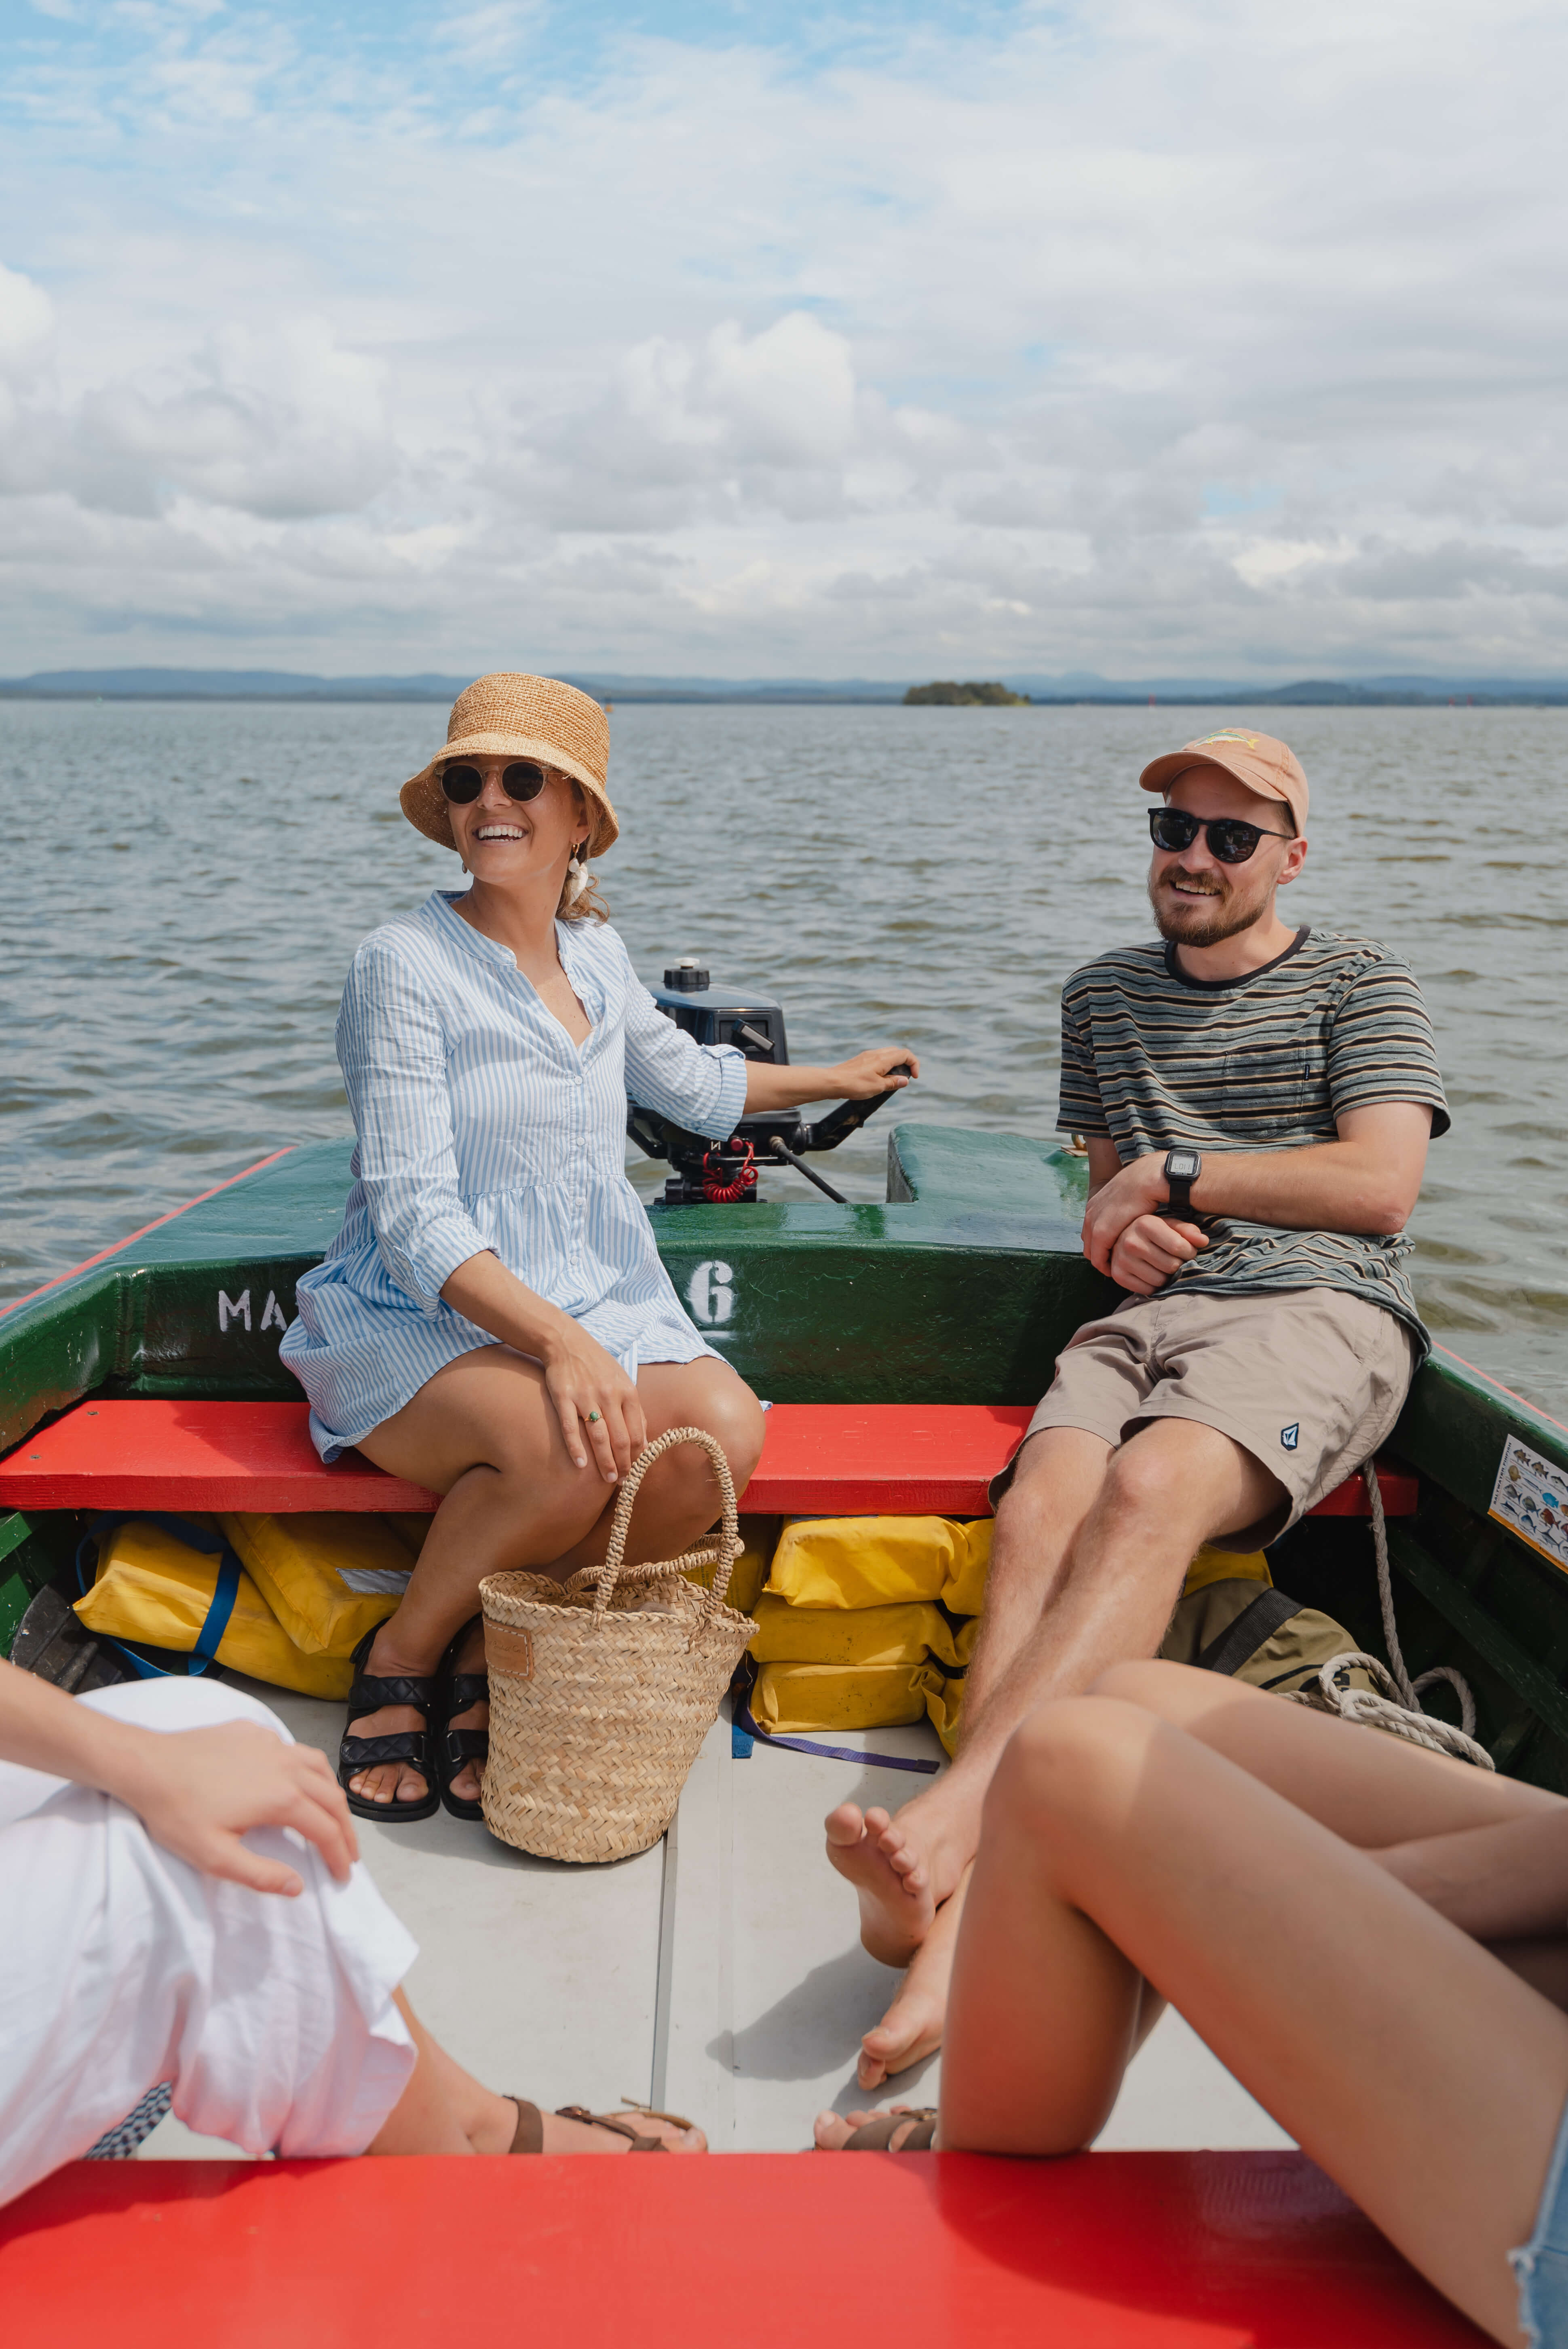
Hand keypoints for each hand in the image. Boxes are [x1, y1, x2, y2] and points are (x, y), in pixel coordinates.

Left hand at [120, 1721, 358, 1897]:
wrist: (146, 1765)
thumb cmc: (177, 1813)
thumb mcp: (215, 1857)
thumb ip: (260, 1874)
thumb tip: (298, 1886)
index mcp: (282, 1799)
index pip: (326, 1830)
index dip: (338, 1855)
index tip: (343, 1876)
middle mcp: (286, 1766)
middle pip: (331, 1797)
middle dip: (346, 1828)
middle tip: (348, 1852)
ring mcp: (270, 1744)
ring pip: (318, 1765)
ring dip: (331, 1793)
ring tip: (331, 1813)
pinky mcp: (252, 1731)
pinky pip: (291, 1748)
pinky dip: (305, 1767)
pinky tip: (291, 1777)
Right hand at [542, 1321, 647, 1481]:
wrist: (566, 1343)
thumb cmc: (597, 1365)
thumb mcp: (622, 1381)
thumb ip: (633, 1409)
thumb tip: (643, 1441)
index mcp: (627, 1392)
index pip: (637, 1432)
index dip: (637, 1455)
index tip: (634, 1471)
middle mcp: (609, 1395)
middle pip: (620, 1438)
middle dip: (623, 1464)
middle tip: (621, 1481)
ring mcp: (586, 1397)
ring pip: (599, 1436)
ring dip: (604, 1461)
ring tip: (608, 1479)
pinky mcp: (564, 1397)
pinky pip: (571, 1427)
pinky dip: (576, 1447)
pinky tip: (581, 1464)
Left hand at [830, 1047, 919, 1099]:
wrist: (832, 1082)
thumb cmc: (854, 1085)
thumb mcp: (878, 1087)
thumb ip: (893, 1082)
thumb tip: (905, 1080)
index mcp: (883, 1059)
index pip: (906, 1054)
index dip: (914, 1064)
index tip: (914, 1077)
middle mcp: (876, 1054)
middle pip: (897, 1052)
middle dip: (905, 1063)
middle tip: (904, 1078)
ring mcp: (867, 1056)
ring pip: (887, 1055)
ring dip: (894, 1065)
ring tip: (891, 1080)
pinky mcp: (860, 1060)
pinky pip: (877, 1059)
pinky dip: (884, 1066)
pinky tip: (878, 1078)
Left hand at [1081, 1152, 1170, 1270]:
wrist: (1149, 1176)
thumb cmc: (1147, 1187)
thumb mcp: (1128, 1199)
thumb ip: (1123, 1211)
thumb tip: (1127, 1223)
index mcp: (1096, 1204)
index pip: (1091, 1232)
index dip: (1101, 1247)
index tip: (1116, 1257)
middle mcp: (1091, 1212)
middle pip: (1089, 1243)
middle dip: (1101, 1257)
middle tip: (1116, 1267)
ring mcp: (1093, 1220)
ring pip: (1092, 1252)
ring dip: (1103, 1263)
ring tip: (1118, 1270)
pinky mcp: (1102, 1230)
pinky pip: (1098, 1256)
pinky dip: (1106, 1265)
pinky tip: (1118, 1270)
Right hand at [1108, 1214, 1208, 1295]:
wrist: (1122, 1239)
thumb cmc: (1153, 1232)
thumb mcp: (1170, 1225)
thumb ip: (1188, 1231)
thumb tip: (1203, 1241)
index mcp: (1145, 1223)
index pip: (1178, 1247)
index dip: (1189, 1252)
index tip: (1186, 1251)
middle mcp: (1130, 1241)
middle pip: (1171, 1265)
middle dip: (1178, 1265)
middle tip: (1174, 1260)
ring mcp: (1122, 1259)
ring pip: (1160, 1280)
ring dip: (1167, 1277)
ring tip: (1163, 1267)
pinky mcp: (1118, 1275)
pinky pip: (1147, 1290)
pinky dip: (1154, 1286)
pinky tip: (1152, 1274)